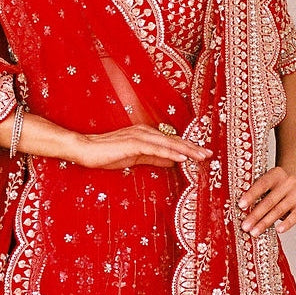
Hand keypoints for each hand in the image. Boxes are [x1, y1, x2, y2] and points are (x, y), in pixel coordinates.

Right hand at [72, 125, 211, 170]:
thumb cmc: (107, 154)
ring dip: (186, 150)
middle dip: (193, 148)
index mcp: (146, 135)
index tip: (202, 154)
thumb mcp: (136, 159)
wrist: (85, 150)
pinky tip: (182, 158)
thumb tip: (173, 162)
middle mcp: (146, 132)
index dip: (188, 148)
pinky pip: (156, 149)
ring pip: (169, 143)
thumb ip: (154, 159)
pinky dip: (170, 152)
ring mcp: (140, 136)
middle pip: (174, 140)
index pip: (171, 142)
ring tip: (201, 156)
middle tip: (210, 154)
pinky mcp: (133, 143)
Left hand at [237, 166, 295, 235]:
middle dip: (256, 215)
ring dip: (266, 222)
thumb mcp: (268, 185)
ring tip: (255, 232)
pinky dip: (286, 224)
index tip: (241, 205)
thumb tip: (241, 208)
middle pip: (270, 200)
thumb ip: (257, 193)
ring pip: (279, 210)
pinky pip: (294, 217)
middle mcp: (289, 182)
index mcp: (276, 174)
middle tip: (245, 226)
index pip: (262, 184)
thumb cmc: (276, 188)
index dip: (251, 195)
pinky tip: (278, 230)